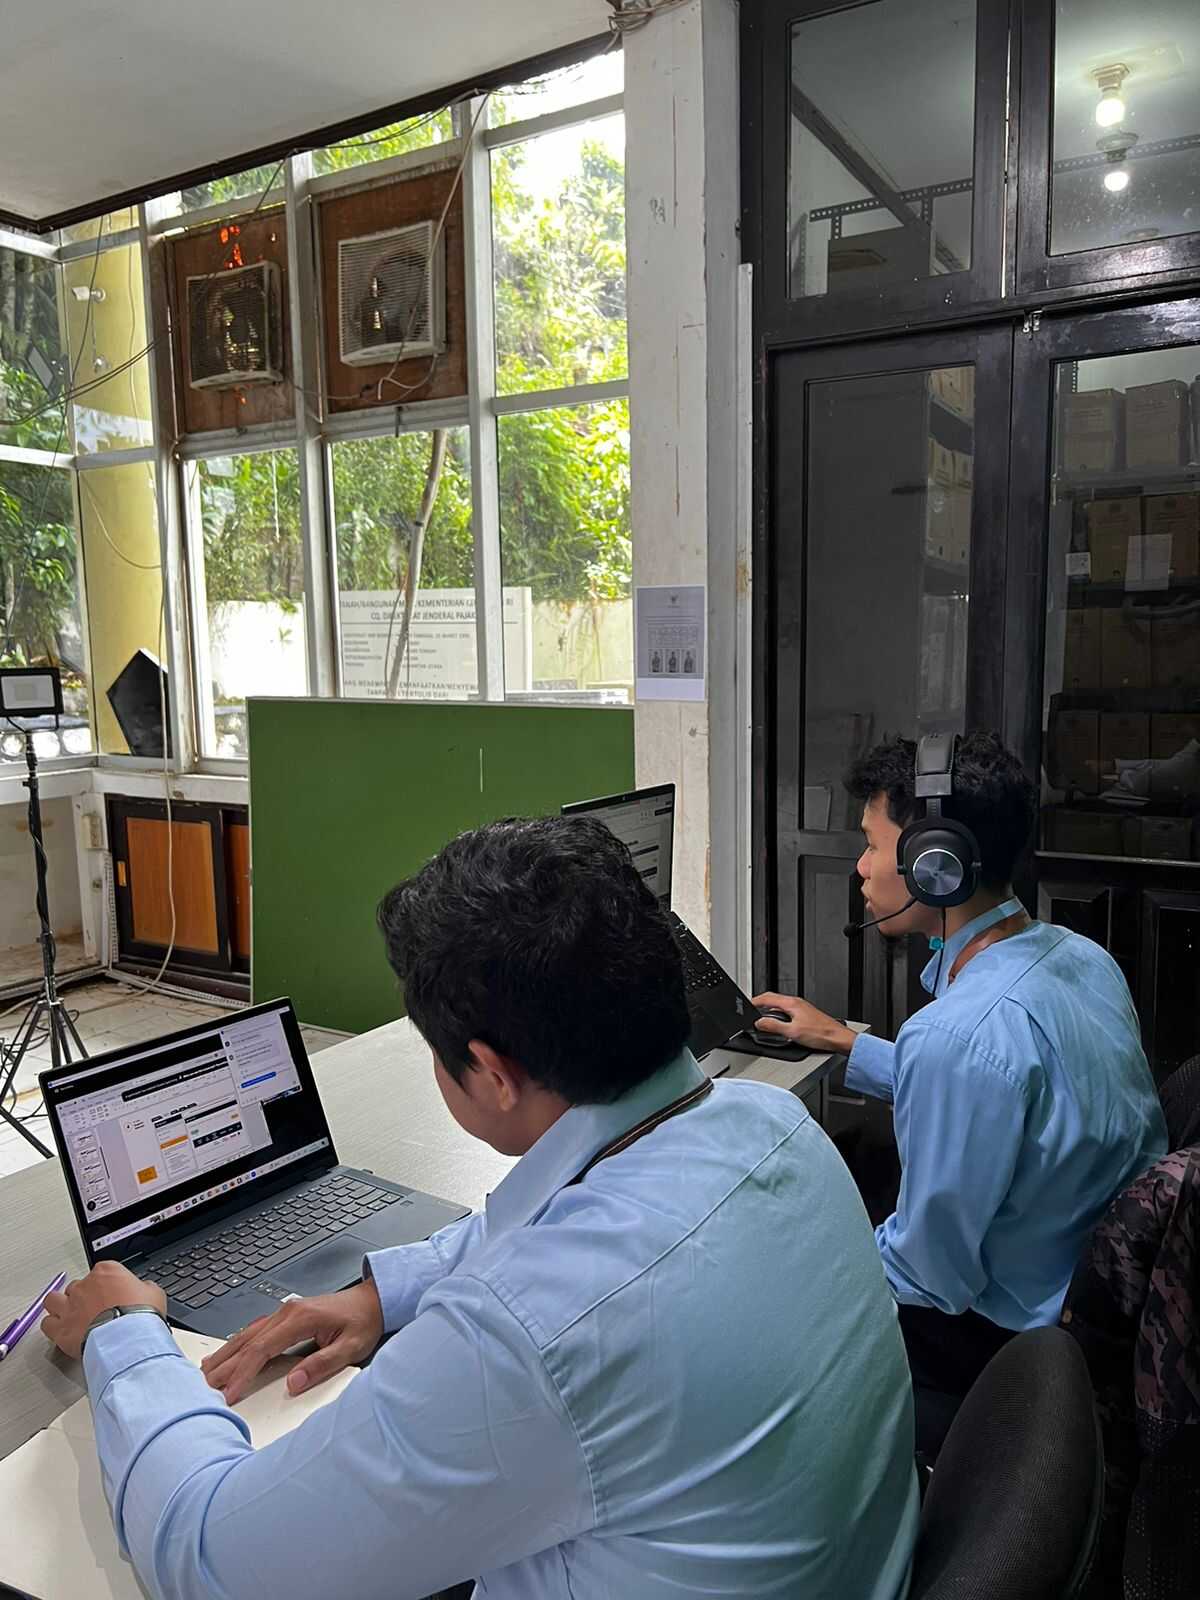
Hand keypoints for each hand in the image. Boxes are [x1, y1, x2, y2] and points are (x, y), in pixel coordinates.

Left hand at [41, 1261, 166, 1360]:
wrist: (127, 1340)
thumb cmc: (140, 1316)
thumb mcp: (154, 1293)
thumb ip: (144, 1287)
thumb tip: (143, 1289)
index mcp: (106, 1272)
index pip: (101, 1271)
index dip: (106, 1284)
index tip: (112, 1294)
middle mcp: (84, 1286)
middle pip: (77, 1285)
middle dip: (83, 1296)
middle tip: (93, 1308)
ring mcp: (70, 1307)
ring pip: (53, 1299)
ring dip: (60, 1305)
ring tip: (69, 1314)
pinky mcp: (61, 1329)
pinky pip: (47, 1323)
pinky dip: (52, 1326)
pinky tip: (61, 1330)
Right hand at [201, 1279, 384, 1404]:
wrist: (375, 1299)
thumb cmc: (364, 1321)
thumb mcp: (351, 1348)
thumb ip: (322, 1365)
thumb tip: (293, 1382)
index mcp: (300, 1318)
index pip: (262, 1349)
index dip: (242, 1373)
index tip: (228, 1392)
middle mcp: (287, 1312)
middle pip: (247, 1341)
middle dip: (224, 1365)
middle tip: (202, 1386)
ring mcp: (285, 1312)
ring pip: (247, 1334)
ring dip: (226, 1354)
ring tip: (205, 1372)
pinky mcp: (286, 1317)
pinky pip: (255, 1332)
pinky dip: (238, 1345)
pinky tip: (228, 1354)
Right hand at [752, 993, 857, 1056]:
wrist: (838, 1038)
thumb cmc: (821, 1034)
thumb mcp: (792, 1032)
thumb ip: (773, 1026)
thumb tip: (759, 1022)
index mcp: (792, 1003)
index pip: (767, 997)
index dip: (754, 1001)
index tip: (747, 1006)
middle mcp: (797, 1003)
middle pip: (773, 999)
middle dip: (760, 1004)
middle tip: (752, 1011)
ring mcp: (802, 1008)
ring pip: (780, 1005)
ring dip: (769, 1010)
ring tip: (762, 1018)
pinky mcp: (805, 1015)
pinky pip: (787, 1011)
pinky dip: (778, 1015)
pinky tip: (778, 1024)